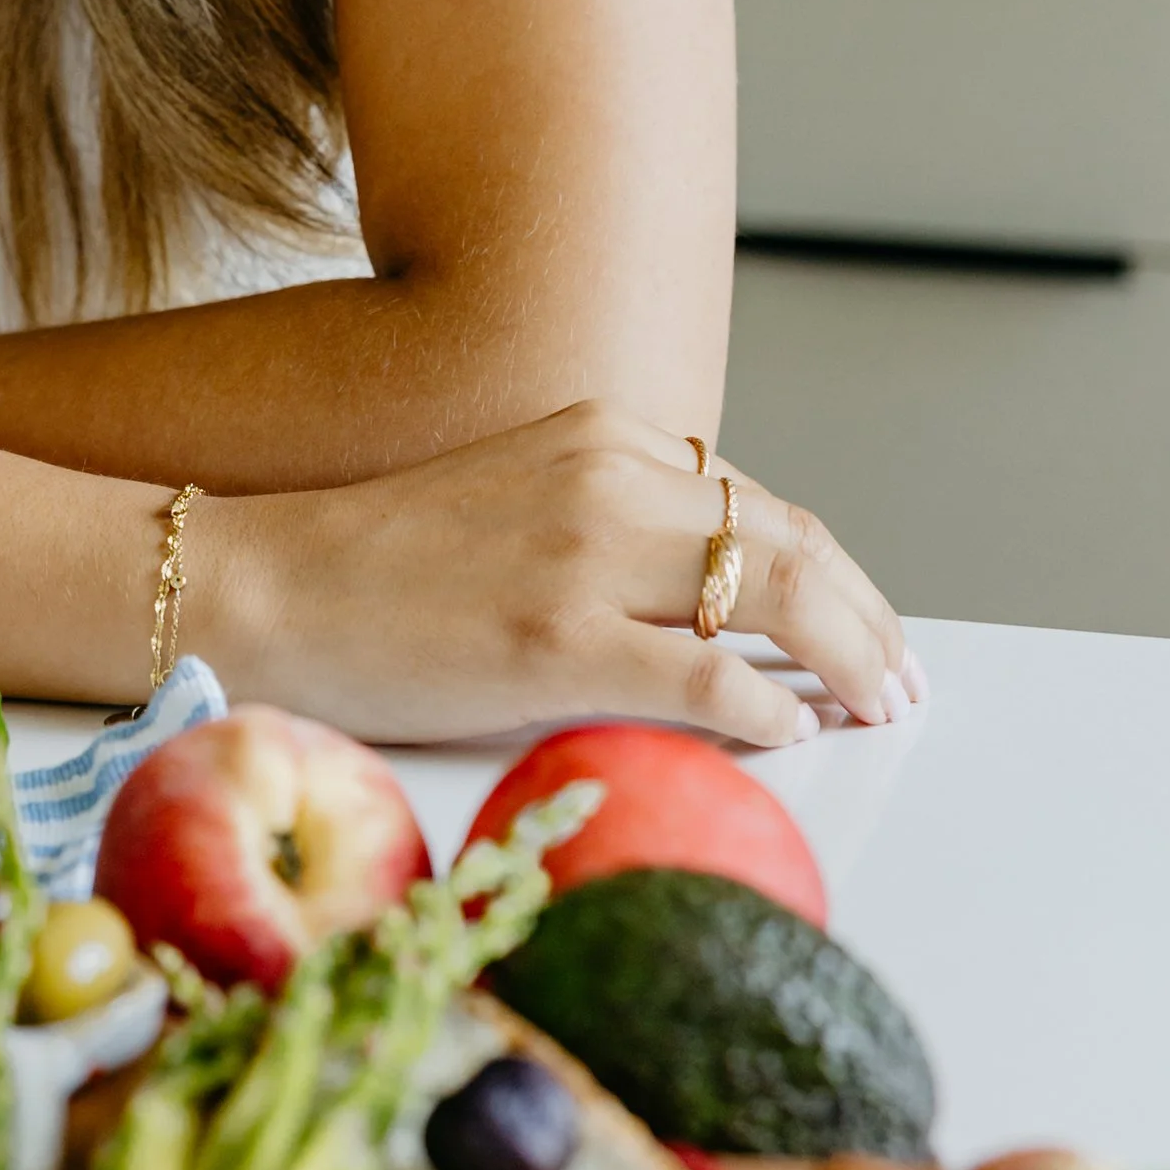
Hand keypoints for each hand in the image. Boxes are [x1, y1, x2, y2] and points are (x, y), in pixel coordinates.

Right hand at [206, 398, 913, 748]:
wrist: (266, 584)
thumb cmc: (380, 563)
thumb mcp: (518, 498)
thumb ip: (616, 525)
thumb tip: (719, 603)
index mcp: (604, 434)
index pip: (762, 504)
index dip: (834, 574)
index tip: (870, 630)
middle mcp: (613, 477)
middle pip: (794, 543)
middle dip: (869, 620)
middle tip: (903, 682)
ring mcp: (588, 556)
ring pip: (776, 596)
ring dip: (847, 660)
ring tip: (875, 708)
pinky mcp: (559, 640)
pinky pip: (710, 677)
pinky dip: (768, 709)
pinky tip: (788, 734)